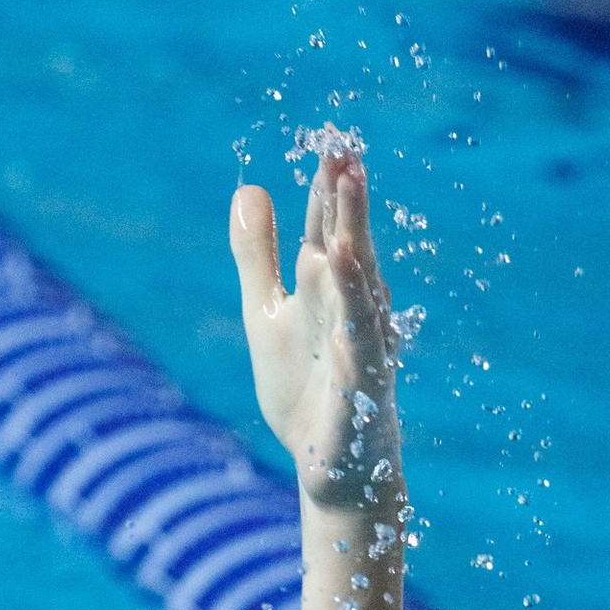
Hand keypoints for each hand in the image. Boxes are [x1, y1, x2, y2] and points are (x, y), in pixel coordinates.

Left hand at [229, 136, 404, 515]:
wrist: (329, 467)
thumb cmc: (303, 387)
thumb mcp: (265, 312)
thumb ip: (257, 255)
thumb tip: (248, 188)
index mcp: (327, 286)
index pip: (327, 226)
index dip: (328, 188)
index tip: (330, 143)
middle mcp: (350, 308)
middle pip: (350, 245)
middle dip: (348, 203)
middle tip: (346, 153)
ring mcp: (360, 347)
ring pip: (360, 289)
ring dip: (356, 247)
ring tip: (349, 203)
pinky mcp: (361, 389)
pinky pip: (362, 349)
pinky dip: (356, 320)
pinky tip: (349, 286)